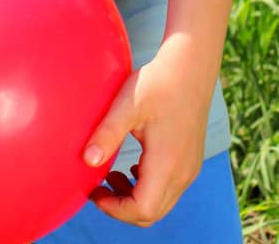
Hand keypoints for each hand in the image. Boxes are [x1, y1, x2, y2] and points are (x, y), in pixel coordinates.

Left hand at [81, 37, 212, 226]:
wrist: (191, 65)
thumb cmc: (159, 82)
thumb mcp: (127, 104)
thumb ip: (107, 133)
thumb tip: (87, 160)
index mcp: (167, 163)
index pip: (142, 210)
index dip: (115, 209)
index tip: (95, 191)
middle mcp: (183, 172)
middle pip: (152, 213)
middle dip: (122, 208)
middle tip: (99, 187)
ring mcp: (190, 167)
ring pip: (161, 203)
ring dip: (135, 198)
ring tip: (112, 175)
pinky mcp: (191, 159)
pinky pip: (169, 188)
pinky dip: (148, 188)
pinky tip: (133, 166)